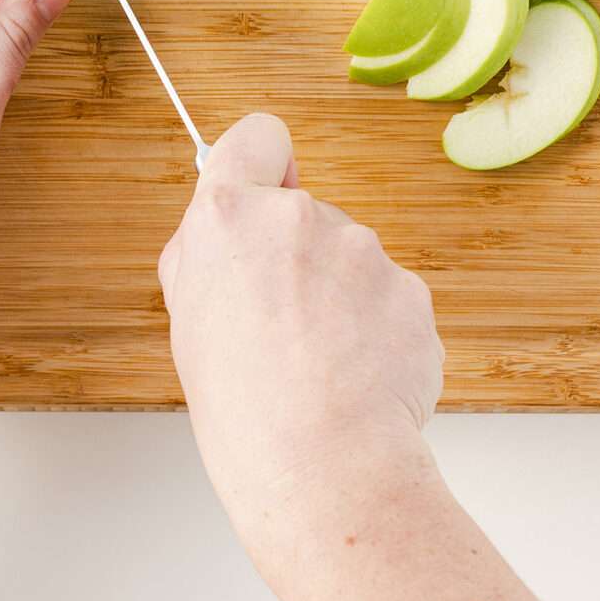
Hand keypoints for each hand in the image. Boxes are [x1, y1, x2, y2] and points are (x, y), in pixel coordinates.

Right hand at [157, 115, 443, 546]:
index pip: (256, 137)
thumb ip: (209, 256)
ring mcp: (364, 250)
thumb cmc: (243, 405)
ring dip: (342, 299)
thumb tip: (229, 235)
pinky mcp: (412, 289)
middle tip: (280, 327)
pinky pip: (391, 300)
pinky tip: (358, 379)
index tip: (265, 192)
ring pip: (352, 261)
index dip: (262, 162)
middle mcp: (299, 216)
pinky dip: (379, 333)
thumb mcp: (188, 318)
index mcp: (229, 215)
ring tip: (321, 367)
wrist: (320, 463)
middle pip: (304, 213)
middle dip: (299, 257)